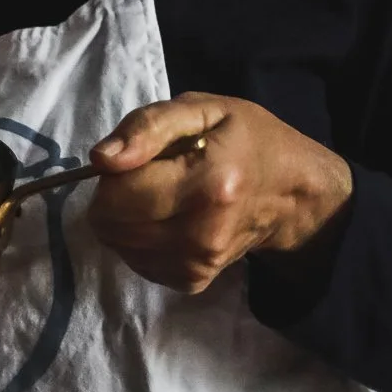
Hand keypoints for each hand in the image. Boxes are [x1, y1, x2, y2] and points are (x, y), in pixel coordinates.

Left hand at [86, 91, 352, 294]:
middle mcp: (202, 234)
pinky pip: (136, 262)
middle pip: (112, 225)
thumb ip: (147, 127)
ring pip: (118, 246)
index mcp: (207, 183)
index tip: (135, 157)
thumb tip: (100, 159)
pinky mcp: (193, 282)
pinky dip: (139, 240)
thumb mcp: (202, 109)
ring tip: (160, 195)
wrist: (291, 194)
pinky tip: (166, 219)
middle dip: (113, 196)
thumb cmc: (246, 140)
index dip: (111, 172)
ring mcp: (198, 265)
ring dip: (124, 219)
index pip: (118, 195)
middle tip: (147, 175)